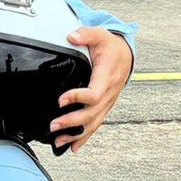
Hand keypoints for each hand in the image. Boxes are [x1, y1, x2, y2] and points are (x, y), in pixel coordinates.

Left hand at [49, 28, 132, 153]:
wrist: (126, 55)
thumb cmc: (111, 46)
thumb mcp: (100, 35)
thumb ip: (85, 33)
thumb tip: (71, 36)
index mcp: (107, 76)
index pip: (95, 93)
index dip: (78, 98)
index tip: (61, 100)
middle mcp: (109, 92)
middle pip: (92, 113)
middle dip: (72, 122)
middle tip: (53, 126)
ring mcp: (107, 102)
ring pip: (94, 122)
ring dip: (76, 134)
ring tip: (57, 141)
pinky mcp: (104, 106)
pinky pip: (96, 124)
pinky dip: (85, 137)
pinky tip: (73, 147)